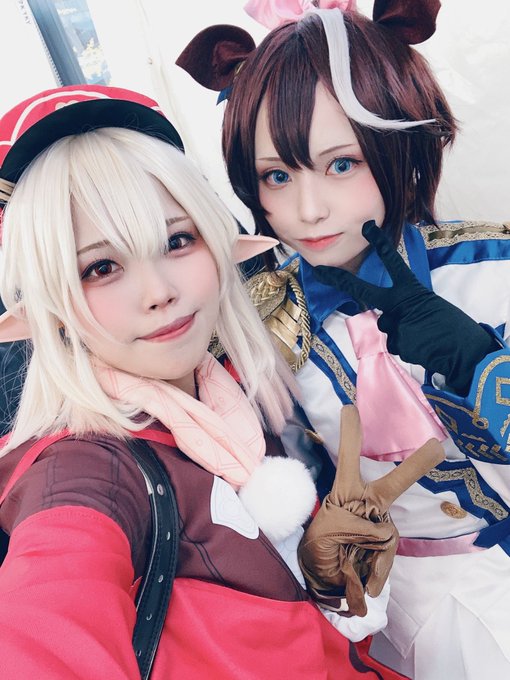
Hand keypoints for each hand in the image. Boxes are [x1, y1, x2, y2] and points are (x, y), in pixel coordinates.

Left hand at [297, 405, 443, 615]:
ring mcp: (380, 524)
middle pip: (393, 484)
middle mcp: (368, 503)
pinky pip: (385, 562)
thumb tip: (380, 535)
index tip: (350, 409)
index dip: (350, 435)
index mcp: (346, 491)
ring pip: (384, 537)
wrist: (324, 573)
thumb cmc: (321, 542)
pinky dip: (374, 575)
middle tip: (436, 447)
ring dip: (367, 558)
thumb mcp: (324, 534)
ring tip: (347, 567)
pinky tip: (366, 587)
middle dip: (414, 467)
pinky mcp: (386, 547)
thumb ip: (350, 531)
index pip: (348, 460)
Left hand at [314, 220, 498, 394]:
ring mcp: (395, 323)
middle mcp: (399, 304)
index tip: (367, 227)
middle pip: (363, 290)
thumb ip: (406, 307)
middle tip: (320, 271)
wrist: (464, 352)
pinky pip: (394, 344)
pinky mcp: (396, 343)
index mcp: (411, 289)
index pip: (392, 262)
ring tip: (422, 338)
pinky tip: (421, 348)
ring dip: (400, 334)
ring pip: (386, 328)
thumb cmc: (451, 328)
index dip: (380, 244)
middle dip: (340, 281)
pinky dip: (407, 348)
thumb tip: (389, 319)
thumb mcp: (429, 308)